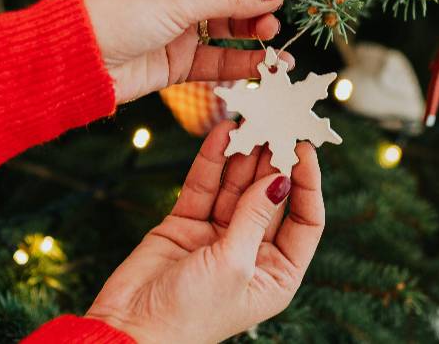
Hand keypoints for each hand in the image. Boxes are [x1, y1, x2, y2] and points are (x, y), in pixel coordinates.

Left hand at [81, 0, 307, 103]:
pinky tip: (266, 64)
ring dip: (255, 28)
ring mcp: (181, 20)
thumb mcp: (178, 1)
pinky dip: (243, 59)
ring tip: (272, 35)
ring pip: (231, 20)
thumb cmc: (117, 15)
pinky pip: (219, 54)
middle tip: (286, 7)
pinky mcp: (179, 55)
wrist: (76, 62)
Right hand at [87, 121, 324, 343]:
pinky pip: (205, 184)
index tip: (304, 148)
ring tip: (252, 117)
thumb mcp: (234, 265)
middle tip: (276, 120)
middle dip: (273, 158)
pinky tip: (223, 131)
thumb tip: (282, 178)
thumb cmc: (190, 315)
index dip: (308, 184)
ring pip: (237, 184)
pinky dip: (213, 159)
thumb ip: (255, 216)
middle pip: (270, 195)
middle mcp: (251, 252)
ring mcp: (218, 235)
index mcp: (276, 274)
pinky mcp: (186, 222)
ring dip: (245, 152)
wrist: (130, 330)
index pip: (305, 221)